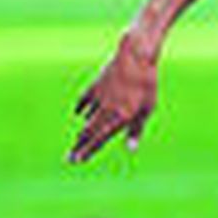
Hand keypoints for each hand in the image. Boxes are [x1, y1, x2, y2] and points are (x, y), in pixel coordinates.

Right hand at [69, 32, 159, 161]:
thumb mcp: (147, 109)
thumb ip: (137, 129)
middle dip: (79, 146)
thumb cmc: (146, 84)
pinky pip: (86, 100)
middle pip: (89, 132)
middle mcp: (106, 109)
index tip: (78, 160)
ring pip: (87, 118)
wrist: (135, 56)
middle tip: (70, 159)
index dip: (89, 150)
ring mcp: (99, 97)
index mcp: (120, 117)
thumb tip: (131, 149)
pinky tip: (79, 114)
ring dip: (82, 131)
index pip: (100, 139)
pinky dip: (83, 108)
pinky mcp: (96, 85)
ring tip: (77, 141)